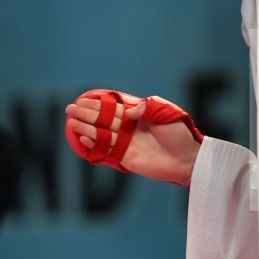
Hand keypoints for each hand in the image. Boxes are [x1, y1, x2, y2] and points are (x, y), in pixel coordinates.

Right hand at [65, 93, 201, 185]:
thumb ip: (147, 108)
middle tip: (70, 109)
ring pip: (101, 133)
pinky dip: (94, 144)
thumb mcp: (166, 113)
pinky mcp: (126, 158)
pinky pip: (107, 150)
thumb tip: (128, 111)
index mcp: (138, 115)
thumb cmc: (180, 134)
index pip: (113, 107)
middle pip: (103, 119)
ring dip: (86, 128)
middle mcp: (130, 128)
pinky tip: (82, 139)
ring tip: (71, 122)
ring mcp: (127, 143)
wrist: (188, 159)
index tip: (82, 99)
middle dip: (86, 114)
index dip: (97, 103)